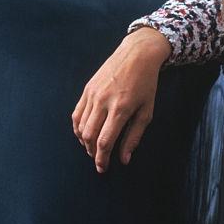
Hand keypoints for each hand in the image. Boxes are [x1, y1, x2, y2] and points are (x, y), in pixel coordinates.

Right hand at [72, 27, 170, 172]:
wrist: (137, 54)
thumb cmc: (146, 84)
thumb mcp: (146, 112)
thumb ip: (134, 136)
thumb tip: (124, 159)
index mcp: (120, 109)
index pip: (105, 141)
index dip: (102, 159)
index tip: (103, 169)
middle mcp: (103, 102)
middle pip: (89, 136)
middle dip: (93, 153)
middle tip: (99, 161)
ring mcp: (92, 94)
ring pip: (80, 127)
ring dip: (85, 142)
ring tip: (94, 149)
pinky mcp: (87, 89)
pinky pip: (76, 114)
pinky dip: (78, 128)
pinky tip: (85, 135)